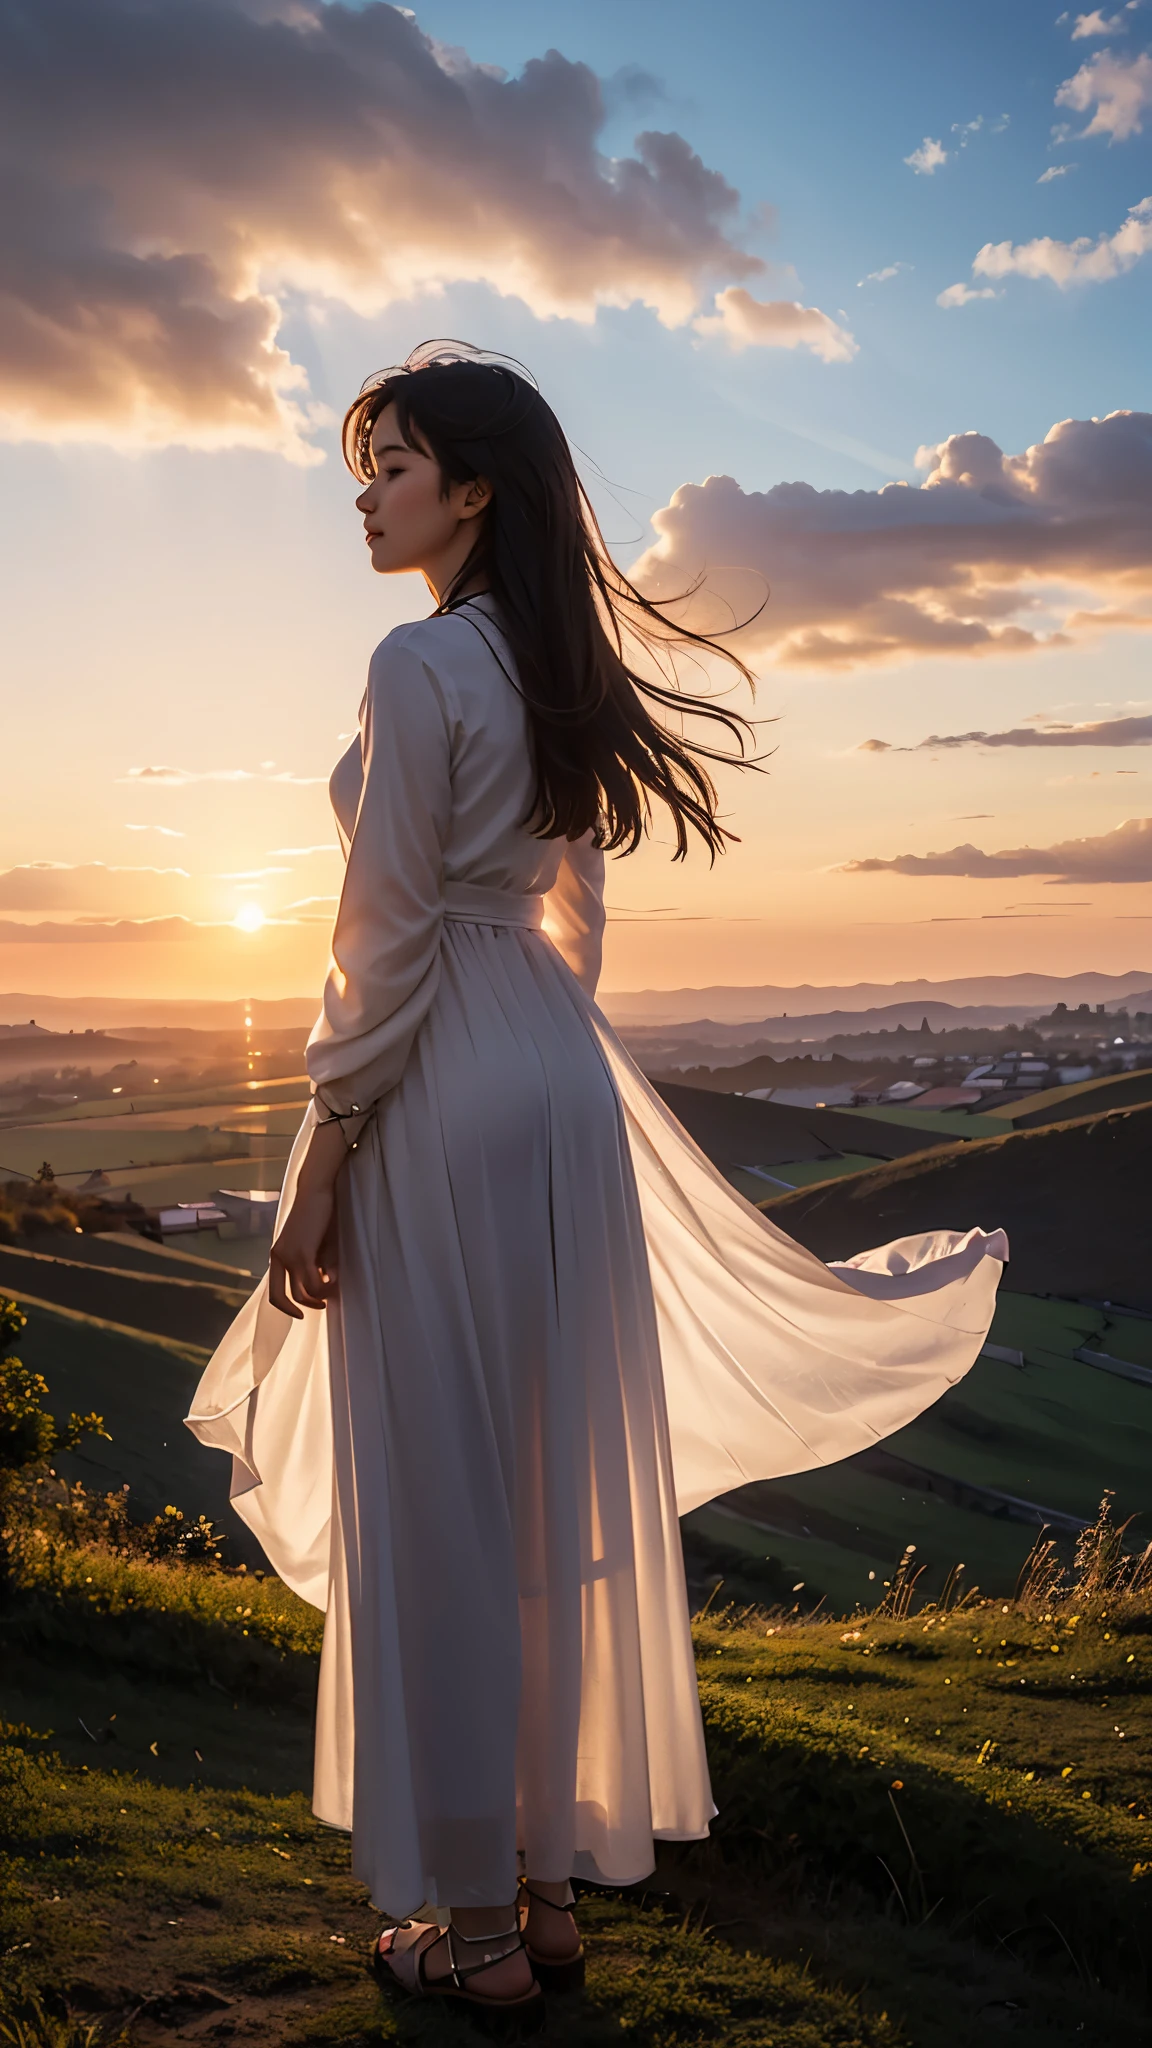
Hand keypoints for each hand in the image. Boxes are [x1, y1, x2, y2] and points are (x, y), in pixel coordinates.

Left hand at [268, 1120, 349, 1317]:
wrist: (315, 1191)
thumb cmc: (316, 1213)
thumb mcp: (311, 1243)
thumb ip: (313, 1262)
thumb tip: (322, 1281)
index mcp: (276, 1255)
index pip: (273, 1291)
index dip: (286, 1307)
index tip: (302, 1312)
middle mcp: (277, 1258)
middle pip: (280, 1297)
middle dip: (301, 1308)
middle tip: (321, 1306)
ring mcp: (288, 1256)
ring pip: (301, 1293)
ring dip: (319, 1296)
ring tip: (333, 1289)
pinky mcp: (302, 1252)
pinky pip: (314, 1282)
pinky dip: (326, 1286)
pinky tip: (335, 1280)